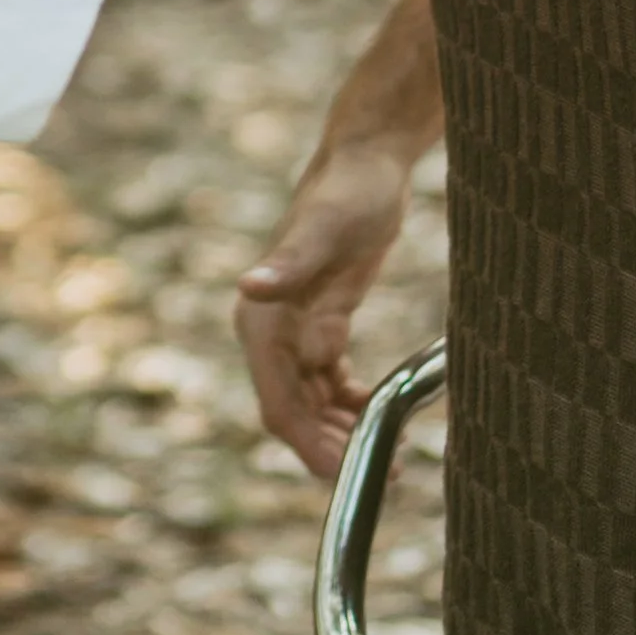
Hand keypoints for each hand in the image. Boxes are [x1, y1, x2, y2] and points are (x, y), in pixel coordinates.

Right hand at [235, 132, 418, 480]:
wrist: (368, 163)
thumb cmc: (347, 192)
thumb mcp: (325, 230)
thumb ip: (289, 264)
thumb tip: (249, 288)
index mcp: (261, 318)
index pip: (278, 402)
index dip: (308, 443)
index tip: (345, 470)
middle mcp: (270, 330)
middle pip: (294, 412)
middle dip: (329, 446)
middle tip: (379, 468)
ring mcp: (295, 330)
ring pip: (311, 404)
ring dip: (340, 431)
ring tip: (387, 452)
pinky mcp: (322, 325)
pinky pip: (328, 383)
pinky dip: (350, 405)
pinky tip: (379, 413)